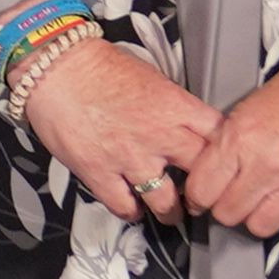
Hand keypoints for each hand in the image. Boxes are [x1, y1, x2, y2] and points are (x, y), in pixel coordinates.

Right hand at [16, 31, 218, 226]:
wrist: (54, 67)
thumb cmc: (97, 67)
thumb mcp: (151, 77)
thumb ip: (173, 106)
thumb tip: (185, 126)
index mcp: (175, 106)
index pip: (219, 137)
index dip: (224, 154)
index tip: (222, 163)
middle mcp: (158, 135)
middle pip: (201, 174)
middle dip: (205, 189)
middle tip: (202, 195)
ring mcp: (129, 157)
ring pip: (166, 203)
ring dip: (170, 211)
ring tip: (170, 212)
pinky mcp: (99, 173)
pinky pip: (125, 207)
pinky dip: (132, 212)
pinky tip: (133, 206)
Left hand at [184, 40, 278, 235]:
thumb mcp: (249, 108)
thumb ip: (229, 144)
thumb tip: (213, 173)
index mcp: (241, 139)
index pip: (202, 190)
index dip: (198, 196)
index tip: (203, 195)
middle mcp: (266, 165)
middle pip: (228, 214)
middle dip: (226, 207)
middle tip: (233, 195)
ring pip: (260, 227)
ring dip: (257, 215)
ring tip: (262, 199)